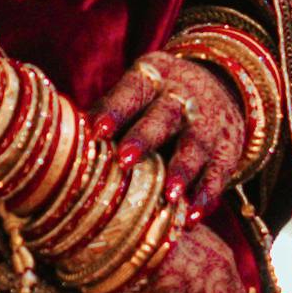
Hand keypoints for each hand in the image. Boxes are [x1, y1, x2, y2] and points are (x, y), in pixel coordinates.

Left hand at [87, 43, 252, 218]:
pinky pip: (220, 171)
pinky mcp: (227, 147)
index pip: (132, 91)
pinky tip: (194, 214)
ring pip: (195, 145)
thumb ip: (106, 113)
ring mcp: (208, 122)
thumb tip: (64, 141)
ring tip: (169, 195)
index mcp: (152, 78)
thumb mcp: (136, 91)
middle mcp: (182, 97)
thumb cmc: (156, 99)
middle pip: (164, 116)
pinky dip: (207, 193)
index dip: (115, 110)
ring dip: (183, 170)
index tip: (98, 130)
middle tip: (125, 160)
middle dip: (145, 138)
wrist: (221, 86)